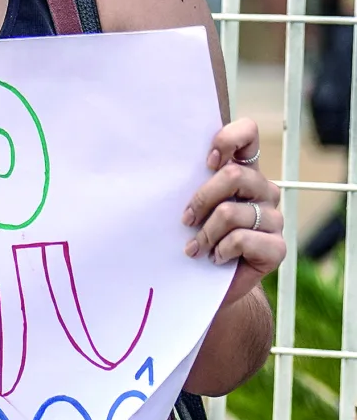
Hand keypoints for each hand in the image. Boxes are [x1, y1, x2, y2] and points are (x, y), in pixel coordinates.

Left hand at [182, 117, 284, 308]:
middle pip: (234, 176)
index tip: (206, 161)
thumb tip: (143, 158)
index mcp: (242, 171)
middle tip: (185, 220)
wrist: (200, 285)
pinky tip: (216, 258)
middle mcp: (262, 190)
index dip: (228, 140)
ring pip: (232, 212)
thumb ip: (180, 180)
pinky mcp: (277, 247)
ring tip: (195, 248)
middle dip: (201, 199)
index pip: (248, 134)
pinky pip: (242, 239)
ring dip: (205, 233)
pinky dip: (220, 250)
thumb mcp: (181, 205)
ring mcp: (273, 218)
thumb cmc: (187, 238)